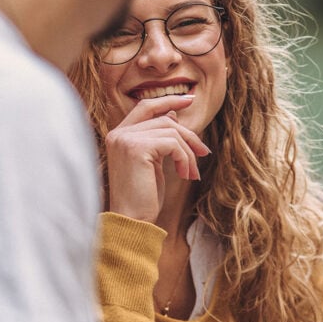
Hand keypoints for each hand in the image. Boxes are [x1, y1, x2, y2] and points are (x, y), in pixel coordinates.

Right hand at [104, 95, 210, 222]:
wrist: (131, 221)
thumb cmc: (143, 197)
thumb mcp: (153, 162)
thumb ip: (159, 138)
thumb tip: (174, 115)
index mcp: (118, 135)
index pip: (145, 107)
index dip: (168, 100)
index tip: (189, 100)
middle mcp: (118, 133)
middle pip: (163, 118)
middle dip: (188, 135)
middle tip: (204, 152)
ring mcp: (125, 139)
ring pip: (171, 131)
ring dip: (188, 152)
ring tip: (191, 172)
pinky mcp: (136, 148)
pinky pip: (172, 143)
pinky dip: (184, 157)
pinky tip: (184, 174)